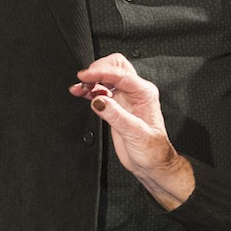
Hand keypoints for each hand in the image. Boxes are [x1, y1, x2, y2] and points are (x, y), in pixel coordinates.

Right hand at [70, 53, 195, 209]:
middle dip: (98, 69)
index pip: (121, 74)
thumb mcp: (135, 134)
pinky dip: (90, 89)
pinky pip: (101, 90)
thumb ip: (116, 116)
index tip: (85, 76)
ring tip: (78, 88)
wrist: (152, 164)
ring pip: (106, 77)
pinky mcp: (116, 106)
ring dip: (92, 79)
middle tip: (83, 79)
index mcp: (144, 93)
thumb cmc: (152, 150)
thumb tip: (99, 101)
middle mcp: (135, 92)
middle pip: (115, 66)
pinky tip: (81, 93)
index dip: (101, 72)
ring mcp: (125, 98)